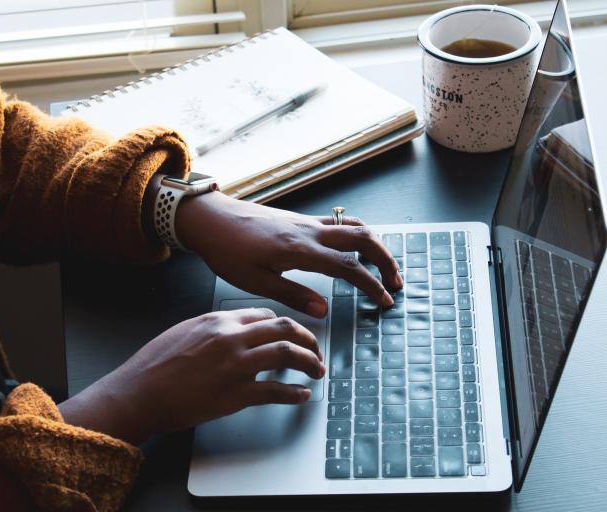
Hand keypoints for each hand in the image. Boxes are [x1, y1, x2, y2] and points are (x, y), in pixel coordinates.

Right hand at [58, 308, 323, 444]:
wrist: (137, 393)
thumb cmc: (154, 365)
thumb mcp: (184, 331)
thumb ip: (214, 328)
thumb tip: (237, 331)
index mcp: (218, 320)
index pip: (266, 315)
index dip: (285, 325)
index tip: (293, 334)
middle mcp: (231, 338)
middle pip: (285, 329)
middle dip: (308, 339)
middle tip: (316, 350)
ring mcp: (235, 366)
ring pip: (288, 354)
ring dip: (310, 362)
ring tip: (317, 370)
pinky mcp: (236, 395)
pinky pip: (276, 391)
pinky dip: (294, 394)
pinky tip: (301, 395)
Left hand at [175, 192, 402, 317]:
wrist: (211, 218)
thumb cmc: (227, 250)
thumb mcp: (255, 282)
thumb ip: (293, 295)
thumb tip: (324, 310)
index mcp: (300, 250)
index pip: (349, 267)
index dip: (371, 285)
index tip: (384, 301)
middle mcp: (309, 231)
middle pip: (363, 238)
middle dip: (385, 259)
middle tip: (395, 282)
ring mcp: (306, 222)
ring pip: (353, 226)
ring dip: (375, 244)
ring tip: (383, 266)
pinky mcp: (300, 219)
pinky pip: (339, 222)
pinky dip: (357, 234)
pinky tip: (355, 249)